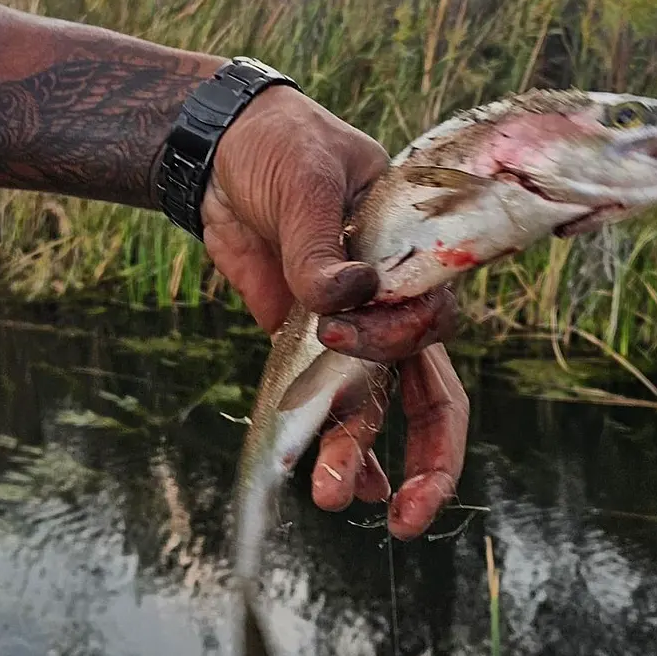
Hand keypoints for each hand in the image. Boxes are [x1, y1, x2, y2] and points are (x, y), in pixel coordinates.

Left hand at [204, 87, 468, 538]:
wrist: (225, 147)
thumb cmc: (284, 143)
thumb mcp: (305, 178)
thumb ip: (320, 244)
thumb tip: (344, 294)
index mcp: (410, 249)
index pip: (431, 315)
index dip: (397, 337)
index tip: (335, 326)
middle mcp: (389, 296)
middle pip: (428, 383)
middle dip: (426, 452)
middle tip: (406, 511)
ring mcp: (347, 324)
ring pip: (374, 403)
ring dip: (359, 453)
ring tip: (331, 496)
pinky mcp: (301, 341)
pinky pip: (327, 400)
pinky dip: (333, 441)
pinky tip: (343, 487)